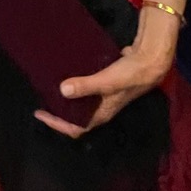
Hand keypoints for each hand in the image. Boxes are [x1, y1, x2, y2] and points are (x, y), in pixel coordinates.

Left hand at [33, 44, 171, 137]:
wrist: (150, 61)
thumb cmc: (129, 75)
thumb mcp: (106, 81)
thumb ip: (86, 86)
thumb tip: (62, 91)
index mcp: (101, 114)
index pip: (76, 129)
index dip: (57, 124)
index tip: (39, 113)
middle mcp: (102, 108)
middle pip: (77, 119)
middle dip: (59, 114)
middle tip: (42, 103)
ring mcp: (105, 96)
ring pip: (82, 104)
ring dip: (68, 100)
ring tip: (50, 90)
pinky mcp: (106, 84)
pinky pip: (87, 89)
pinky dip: (76, 87)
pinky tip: (68, 75)